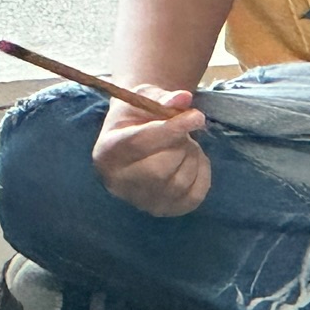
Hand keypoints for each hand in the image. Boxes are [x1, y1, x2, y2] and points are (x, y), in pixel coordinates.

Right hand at [90, 86, 210, 216]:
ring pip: (178, 183)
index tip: (197, 116)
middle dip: (181, 145)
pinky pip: (194, 196)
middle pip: (159, 169)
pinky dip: (202, 174)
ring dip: (192, 157)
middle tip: (185, 130)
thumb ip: (162, 98)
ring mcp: (140, 202)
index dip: (171, 130)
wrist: (133, 139)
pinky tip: (193, 159)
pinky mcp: (163, 211)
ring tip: (186, 142)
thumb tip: (184, 98)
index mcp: (107, 152)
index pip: (139, 144)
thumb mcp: (144, 98)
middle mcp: (118, 183)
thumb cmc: (136, 116)